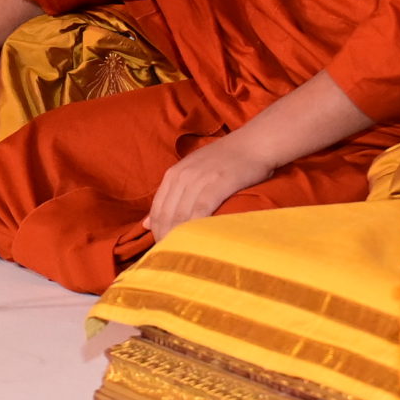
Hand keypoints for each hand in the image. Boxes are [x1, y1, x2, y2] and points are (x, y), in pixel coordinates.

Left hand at [145, 135, 276, 240]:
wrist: (253, 144)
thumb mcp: (190, 173)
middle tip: (172, 256)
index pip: (157, 209)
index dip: (157, 231)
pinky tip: (198, 239)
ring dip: (179, 235)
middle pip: (166, 214)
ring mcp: (199, 179)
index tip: (162, 247)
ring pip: (181, 214)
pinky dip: (196, 225)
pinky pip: (201, 209)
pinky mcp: (218, 183)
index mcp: (173, 174)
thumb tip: (145, 223)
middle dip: (166, 237)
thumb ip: (170, 196)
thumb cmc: (224, 161)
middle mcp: (182, 176)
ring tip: (183, 253)